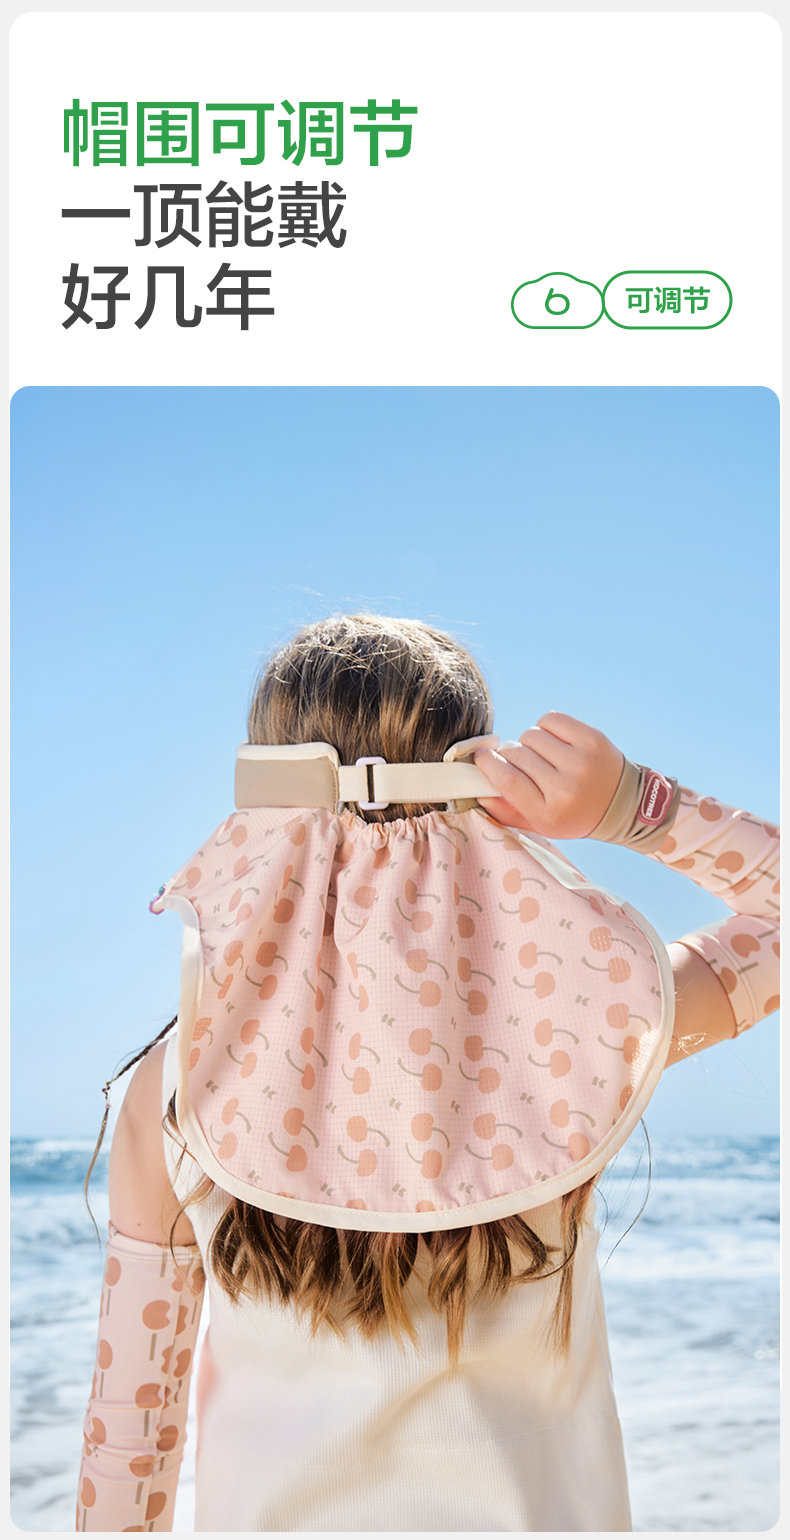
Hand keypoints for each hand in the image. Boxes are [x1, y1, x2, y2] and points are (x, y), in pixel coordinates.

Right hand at [474, 712, 623, 839]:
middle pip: (516, 754)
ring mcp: (580, 761)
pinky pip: (551, 719)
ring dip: (529, 742)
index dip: (488, 764)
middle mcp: (565, 787)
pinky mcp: (591, 739)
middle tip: (520, 762)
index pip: (507, 779)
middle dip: (510, 755)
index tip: (481, 756)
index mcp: (549, 812)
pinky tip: (554, 741)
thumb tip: (477, 789)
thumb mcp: (541, 825)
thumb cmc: (574, 814)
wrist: (624, 803)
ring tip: (542, 755)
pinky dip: (546, 727)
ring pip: (531, 735)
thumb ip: (506, 811)